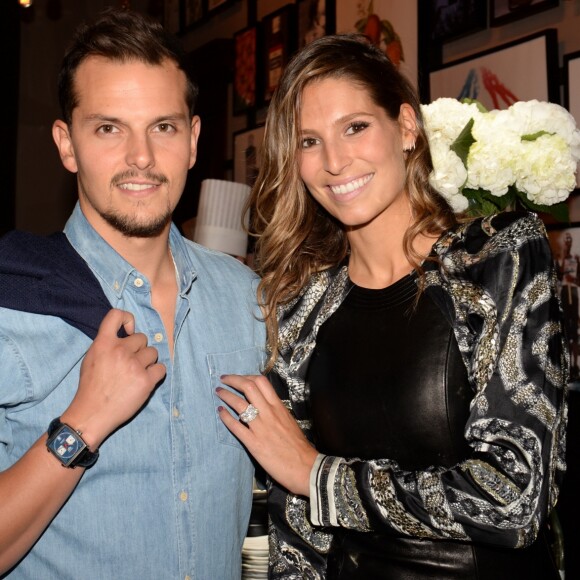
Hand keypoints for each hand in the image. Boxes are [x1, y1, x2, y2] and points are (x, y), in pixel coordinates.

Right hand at [61, 309, 165, 447]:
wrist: (92, 414)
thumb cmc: (91, 387)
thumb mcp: (92, 357)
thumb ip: (107, 343)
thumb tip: (126, 334)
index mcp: (103, 343)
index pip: (116, 315)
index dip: (127, 318)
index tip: (129, 330)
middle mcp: (120, 351)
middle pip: (142, 338)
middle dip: (138, 349)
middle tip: (129, 364)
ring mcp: (134, 365)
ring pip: (153, 353)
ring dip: (147, 362)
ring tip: (136, 374)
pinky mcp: (146, 381)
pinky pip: (161, 368)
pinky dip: (156, 374)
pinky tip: (145, 381)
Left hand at [217, 374, 317, 496]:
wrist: (305, 467)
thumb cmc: (298, 446)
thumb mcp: (288, 420)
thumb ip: (275, 410)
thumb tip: (263, 404)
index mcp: (279, 407)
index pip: (261, 382)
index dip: (246, 376)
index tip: (237, 377)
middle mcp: (269, 413)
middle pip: (248, 387)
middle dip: (233, 380)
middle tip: (223, 379)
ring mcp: (261, 428)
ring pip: (239, 404)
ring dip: (226, 395)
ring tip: (219, 392)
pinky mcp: (254, 443)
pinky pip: (236, 426)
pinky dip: (226, 417)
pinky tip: (220, 412)